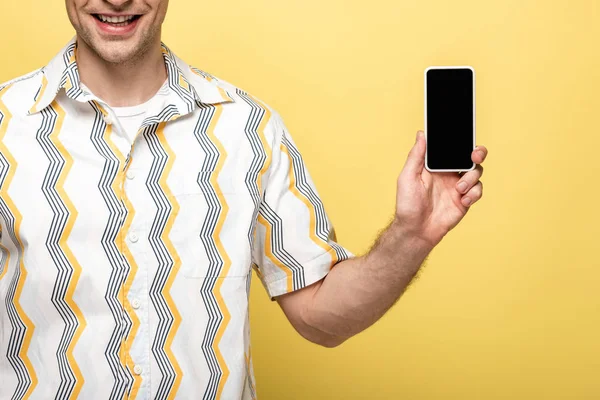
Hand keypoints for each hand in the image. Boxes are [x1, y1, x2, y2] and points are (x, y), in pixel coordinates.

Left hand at [394, 130, 486, 247]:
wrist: (416, 230)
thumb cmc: (407, 204)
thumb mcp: (408, 177)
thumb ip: (416, 156)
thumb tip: (421, 134)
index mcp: (435, 165)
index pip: (451, 147)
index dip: (461, 141)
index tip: (465, 137)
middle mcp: (448, 173)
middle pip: (470, 157)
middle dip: (478, 153)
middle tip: (474, 157)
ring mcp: (458, 186)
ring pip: (476, 172)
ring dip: (471, 178)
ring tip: (459, 190)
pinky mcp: (465, 200)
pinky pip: (478, 190)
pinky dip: (474, 193)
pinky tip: (463, 201)